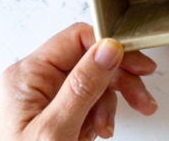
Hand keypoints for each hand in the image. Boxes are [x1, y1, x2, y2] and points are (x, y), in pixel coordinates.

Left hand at [0, 22, 157, 140]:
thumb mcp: (56, 130)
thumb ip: (83, 87)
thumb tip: (108, 48)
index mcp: (28, 75)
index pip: (77, 38)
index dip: (111, 48)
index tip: (136, 64)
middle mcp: (34, 81)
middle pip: (89, 60)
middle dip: (118, 80)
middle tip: (140, 97)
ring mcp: (43, 99)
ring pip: (92, 83)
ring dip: (108, 104)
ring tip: (107, 128)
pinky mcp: (52, 115)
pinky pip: (86, 103)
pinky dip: (98, 117)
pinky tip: (97, 131)